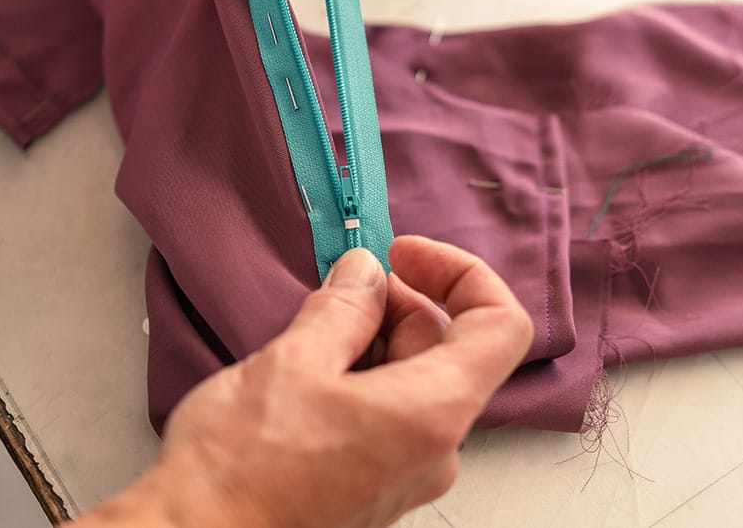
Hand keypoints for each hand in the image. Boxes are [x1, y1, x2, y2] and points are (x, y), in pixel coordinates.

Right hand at [72, 236, 532, 526]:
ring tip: (307, 338)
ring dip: (372, 341)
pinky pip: (388, 415)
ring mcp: (404, 474)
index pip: (502, 325)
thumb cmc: (240, 465)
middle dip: (398, 304)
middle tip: (336, 290)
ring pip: (413, 380)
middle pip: (449, 349)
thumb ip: (344, 307)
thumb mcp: (294, 360)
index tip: (402, 255)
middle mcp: (434, 451)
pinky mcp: (372, 486)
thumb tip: (366, 274)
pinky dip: (359, 378)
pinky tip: (305, 375)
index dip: (460, 274)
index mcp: (432, 413)